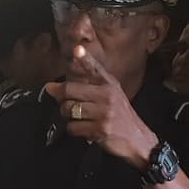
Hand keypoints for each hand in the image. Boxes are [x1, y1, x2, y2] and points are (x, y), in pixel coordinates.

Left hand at [44, 45, 158, 168]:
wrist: (138, 140)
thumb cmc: (120, 116)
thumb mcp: (110, 96)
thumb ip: (85, 87)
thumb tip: (50, 86)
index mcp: (109, 84)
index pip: (94, 68)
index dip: (84, 58)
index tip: (77, 49)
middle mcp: (107, 95)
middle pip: (70, 90)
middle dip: (61, 99)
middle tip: (64, 104)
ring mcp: (104, 112)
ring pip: (69, 109)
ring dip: (68, 116)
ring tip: (79, 119)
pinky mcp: (100, 129)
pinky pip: (73, 127)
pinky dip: (74, 130)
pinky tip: (84, 130)